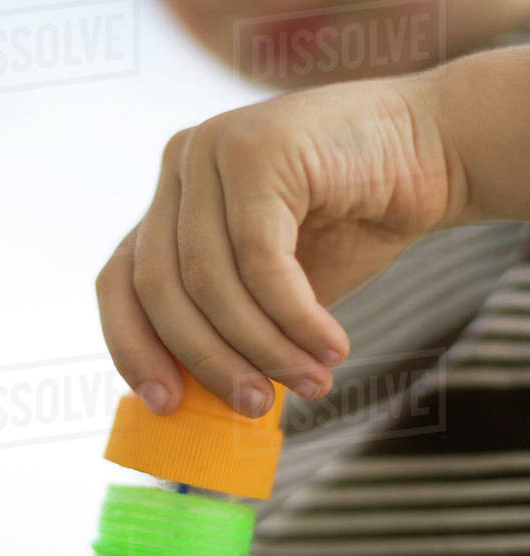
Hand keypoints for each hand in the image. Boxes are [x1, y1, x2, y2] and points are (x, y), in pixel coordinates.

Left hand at [96, 74, 467, 416]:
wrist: (436, 153)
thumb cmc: (355, 222)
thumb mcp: (276, 288)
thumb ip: (231, 325)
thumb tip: (195, 403)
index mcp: (171, 200)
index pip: (118, 281)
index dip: (132, 347)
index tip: (166, 406)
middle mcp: (181, 167)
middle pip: (160, 287)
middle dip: (208, 361)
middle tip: (255, 408)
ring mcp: (215, 149)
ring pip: (209, 280)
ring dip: (263, 346)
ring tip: (313, 382)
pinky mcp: (260, 147)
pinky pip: (260, 259)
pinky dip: (294, 316)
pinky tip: (332, 345)